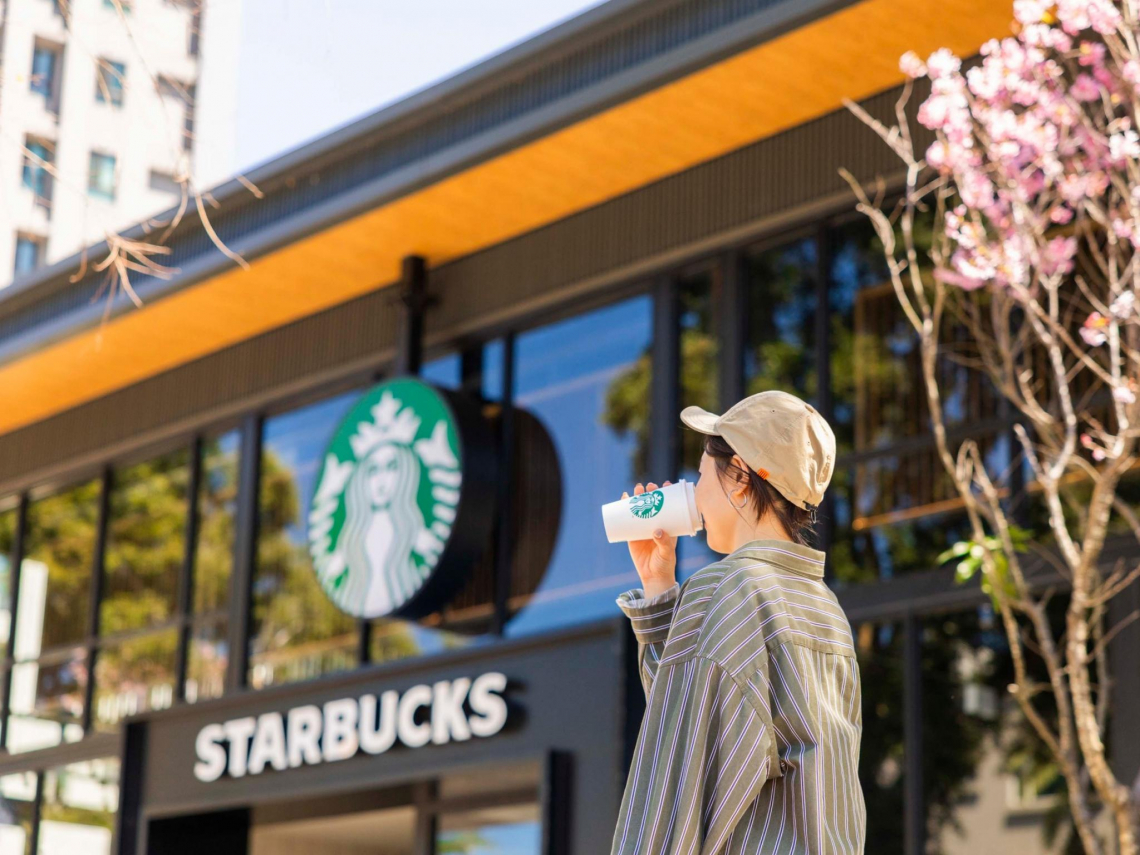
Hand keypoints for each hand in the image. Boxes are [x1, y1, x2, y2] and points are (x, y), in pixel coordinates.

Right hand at [623, 481, 677, 597]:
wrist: (652, 577)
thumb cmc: (665, 564)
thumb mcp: (667, 553)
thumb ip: (664, 543)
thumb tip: (657, 531)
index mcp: (669, 525)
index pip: (669, 506)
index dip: (668, 494)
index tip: (667, 485)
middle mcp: (656, 523)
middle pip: (653, 504)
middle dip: (651, 492)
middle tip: (650, 487)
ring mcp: (643, 528)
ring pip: (640, 508)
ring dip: (638, 497)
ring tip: (637, 489)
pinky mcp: (632, 533)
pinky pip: (627, 518)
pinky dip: (624, 507)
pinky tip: (623, 498)